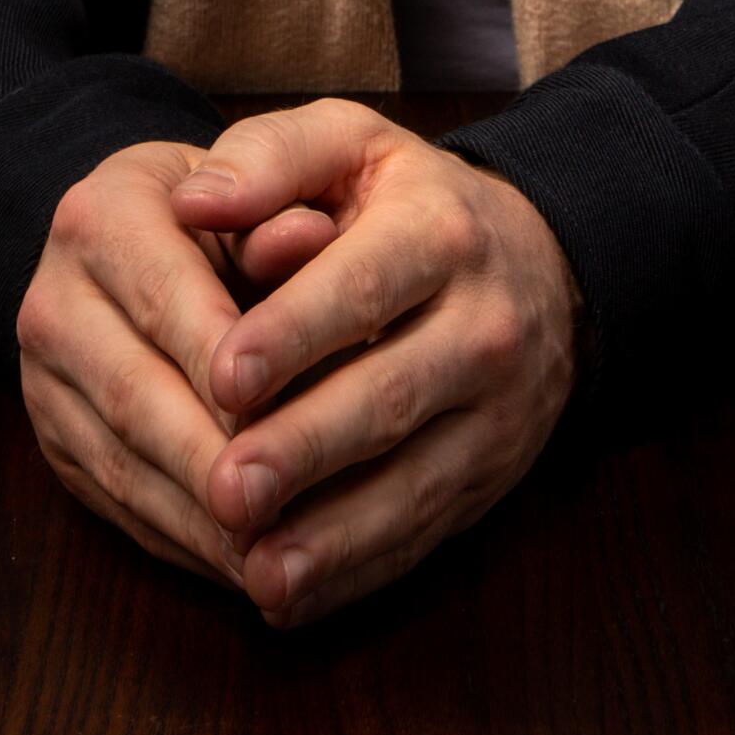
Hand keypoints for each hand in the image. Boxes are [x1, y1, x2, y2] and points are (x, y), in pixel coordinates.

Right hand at [16, 137, 338, 590]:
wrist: (145, 239)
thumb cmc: (228, 210)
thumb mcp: (258, 184)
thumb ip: (284, 208)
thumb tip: (315, 239)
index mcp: (100, 214)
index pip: (165, 297)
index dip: (227, 363)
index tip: (295, 419)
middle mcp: (54, 297)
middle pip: (134, 394)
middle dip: (210, 460)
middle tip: (281, 511)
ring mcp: (43, 379)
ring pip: (122, 462)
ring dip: (199, 518)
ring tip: (272, 555)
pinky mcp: (54, 443)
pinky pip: (118, 502)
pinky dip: (183, 538)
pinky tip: (242, 560)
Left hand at [167, 99, 585, 628]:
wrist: (542, 265)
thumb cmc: (409, 201)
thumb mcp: (351, 144)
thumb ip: (269, 156)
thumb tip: (192, 197)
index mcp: (440, 231)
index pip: (366, 285)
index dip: (295, 333)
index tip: (221, 376)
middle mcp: (482, 324)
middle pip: (389, 395)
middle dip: (305, 449)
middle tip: (226, 488)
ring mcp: (496, 412)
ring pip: (413, 481)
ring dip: (332, 535)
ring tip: (255, 569)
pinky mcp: (490, 477)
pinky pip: (424, 532)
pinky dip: (358, 569)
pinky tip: (293, 591)